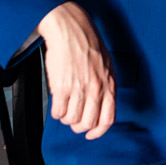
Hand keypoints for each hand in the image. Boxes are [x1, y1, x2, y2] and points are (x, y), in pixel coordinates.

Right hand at [36, 2, 115, 139]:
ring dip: (66, 118)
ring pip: (71, 120)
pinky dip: (56, 112)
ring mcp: (79, 88)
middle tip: (74, 119)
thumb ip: (105, 86)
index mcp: (110, 84)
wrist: (71, 30)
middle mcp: (96, 88)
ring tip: (65, 106)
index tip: (91, 134)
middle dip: (79, 126)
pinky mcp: (62, 86)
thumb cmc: (89, 45)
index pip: (108, 118)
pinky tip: (57, 102)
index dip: (98, 131)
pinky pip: (58, 112)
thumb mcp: (106, 66)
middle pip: (88, 123)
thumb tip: (101, 107)